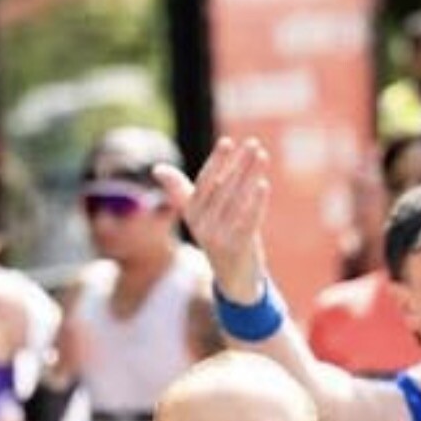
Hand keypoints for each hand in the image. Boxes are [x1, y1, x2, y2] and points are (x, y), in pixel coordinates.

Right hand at [153, 137, 270, 303]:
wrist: (234, 279)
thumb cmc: (218, 237)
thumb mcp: (199, 215)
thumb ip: (181, 191)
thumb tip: (157, 169)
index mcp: (192, 215)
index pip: (204, 183)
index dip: (216, 162)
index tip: (228, 142)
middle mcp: (202, 227)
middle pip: (223, 188)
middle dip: (239, 164)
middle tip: (254, 143)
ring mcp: (218, 239)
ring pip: (237, 200)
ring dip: (251, 176)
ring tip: (262, 156)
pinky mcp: (237, 249)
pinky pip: (247, 220)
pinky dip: (256, 202)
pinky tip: (263, 183)